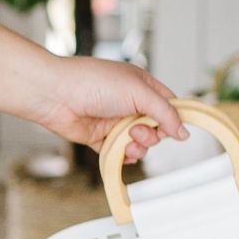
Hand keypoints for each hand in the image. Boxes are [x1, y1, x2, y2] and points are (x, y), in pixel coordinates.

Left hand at [32, 57, 187, 162]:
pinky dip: (122, 156)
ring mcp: (115, 121)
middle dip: (151, 135)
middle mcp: (130, 103)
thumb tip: (183, 131)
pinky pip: (119, 153)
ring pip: (139, 143)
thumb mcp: (139, 92)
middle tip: (138, 131)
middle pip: (155, 128)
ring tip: (126, 142)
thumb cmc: (93, 83)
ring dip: (138, 147)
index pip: (168, 105)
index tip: (176, 132)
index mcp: (142, 86)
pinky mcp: (101, 137)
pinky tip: (120, 152)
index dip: (174, 119)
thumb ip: (164, 112)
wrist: (56, 95)